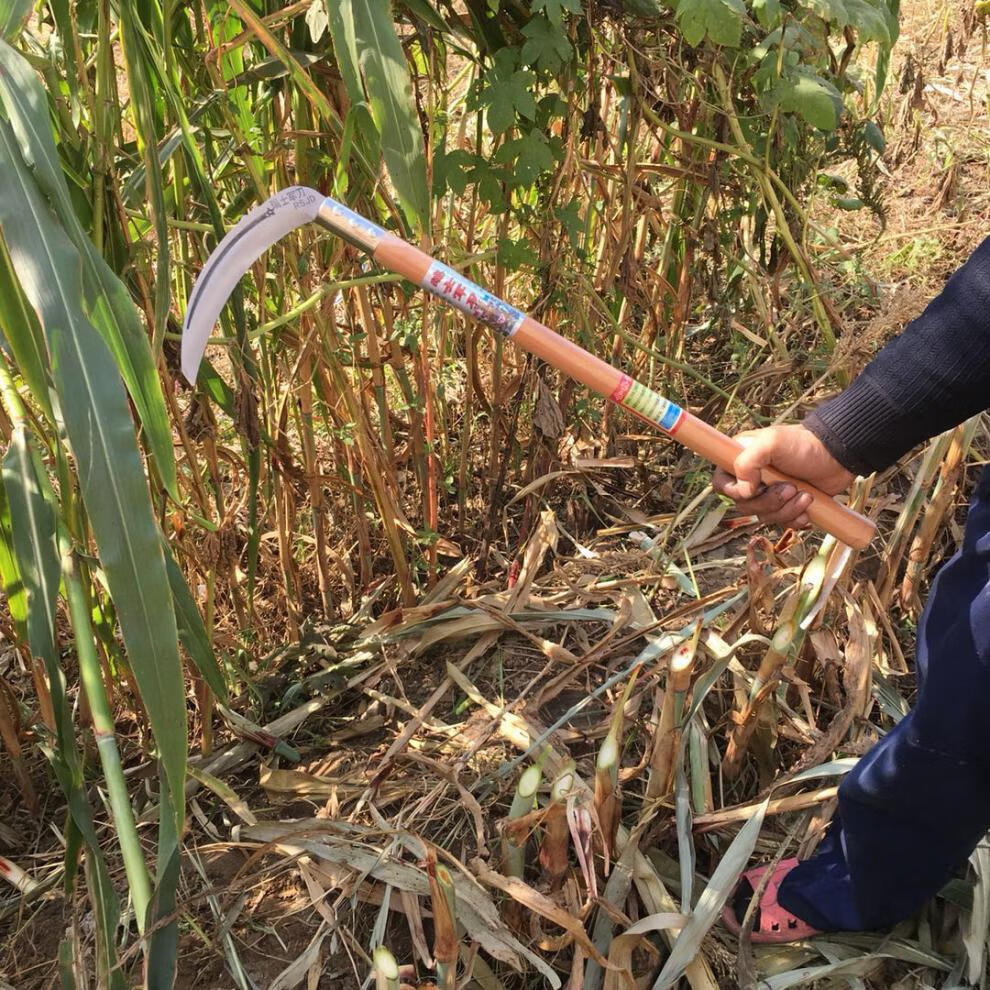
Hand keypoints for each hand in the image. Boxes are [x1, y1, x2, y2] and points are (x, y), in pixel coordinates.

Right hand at [712, 424, 853, 528]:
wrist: (838, 456)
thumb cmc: (804, 445)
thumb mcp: (771, 442)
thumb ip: (747, 462)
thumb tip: (743, 490)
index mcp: (741, 460)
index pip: (722, 485)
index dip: (735, 493)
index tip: (757, 488)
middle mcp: (751, 479)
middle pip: (744, 506)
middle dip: (769, 502)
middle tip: (791, 488)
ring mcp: (769, 494)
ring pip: (764, 516)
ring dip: (786, 510)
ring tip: (805, 495)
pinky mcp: (786, 506)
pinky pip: (781, 523)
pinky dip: (795, 519)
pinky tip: (808, 507)